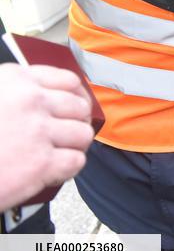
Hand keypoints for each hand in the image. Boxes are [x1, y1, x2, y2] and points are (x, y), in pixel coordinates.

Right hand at [0, 64, 93, 210]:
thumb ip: (15, 92)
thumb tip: (47, 98)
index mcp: (16, 79)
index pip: (68, 81)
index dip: (77, 97)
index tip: (74, 109)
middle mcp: (31, 100)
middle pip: (80, 109)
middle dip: (75, 124)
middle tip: (64, 137)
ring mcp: (38, 131)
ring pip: (82, 135)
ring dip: (72, 147)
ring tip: (56, 154)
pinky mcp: (40, 163)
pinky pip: (75, 161)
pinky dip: (66, 168)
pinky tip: (51, 171)